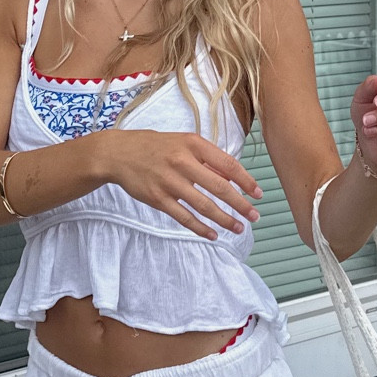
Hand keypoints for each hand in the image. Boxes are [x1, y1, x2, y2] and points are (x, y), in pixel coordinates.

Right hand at [100, 130, 262, 239]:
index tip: (258, 194)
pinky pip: (184, 217)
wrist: (118, 153)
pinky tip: (212, 235)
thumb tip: (233, 177)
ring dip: (224, 219)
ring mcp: (169, 181)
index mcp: (193, 144)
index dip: (246, 181)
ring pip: (204, 205)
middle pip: (220, 187)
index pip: (228, 164)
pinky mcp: (158, 198)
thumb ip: (207, 158)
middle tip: (254, 216)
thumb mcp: (183, 142)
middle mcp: (183, 161)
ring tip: (238, 228)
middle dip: (241, 204)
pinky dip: (200, 228)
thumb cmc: (155, 146)